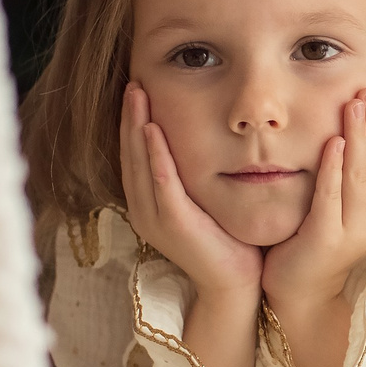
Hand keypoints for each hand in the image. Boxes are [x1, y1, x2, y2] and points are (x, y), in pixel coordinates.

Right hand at [119, 82, 262, 308]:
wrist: (235, 283)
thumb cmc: (226, 240)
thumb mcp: (203, 200)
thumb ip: (194, 174)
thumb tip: (203, 137)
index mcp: (148, 204)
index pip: (134, 156)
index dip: (132, 123)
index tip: (137, 92)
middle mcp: (143, 209)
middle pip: (130, 154)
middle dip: (130, 117)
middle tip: (133, 84)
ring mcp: (155, 218)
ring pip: (139, 163)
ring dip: (136, 127)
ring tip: (137, 95)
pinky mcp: (173, 223)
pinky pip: (161, 182)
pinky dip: (155, 155)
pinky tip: (152, 129)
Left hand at [261, 89, 365, 321]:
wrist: (302, 292)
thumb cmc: (320, 242)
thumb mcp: (350, 208)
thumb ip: (365, 179)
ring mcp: (355, 231)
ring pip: (360, 175)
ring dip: (358, 137)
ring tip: (353, 106)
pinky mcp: (327, 238)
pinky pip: (332, 195)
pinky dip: (334, 167)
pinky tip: (333, 142)